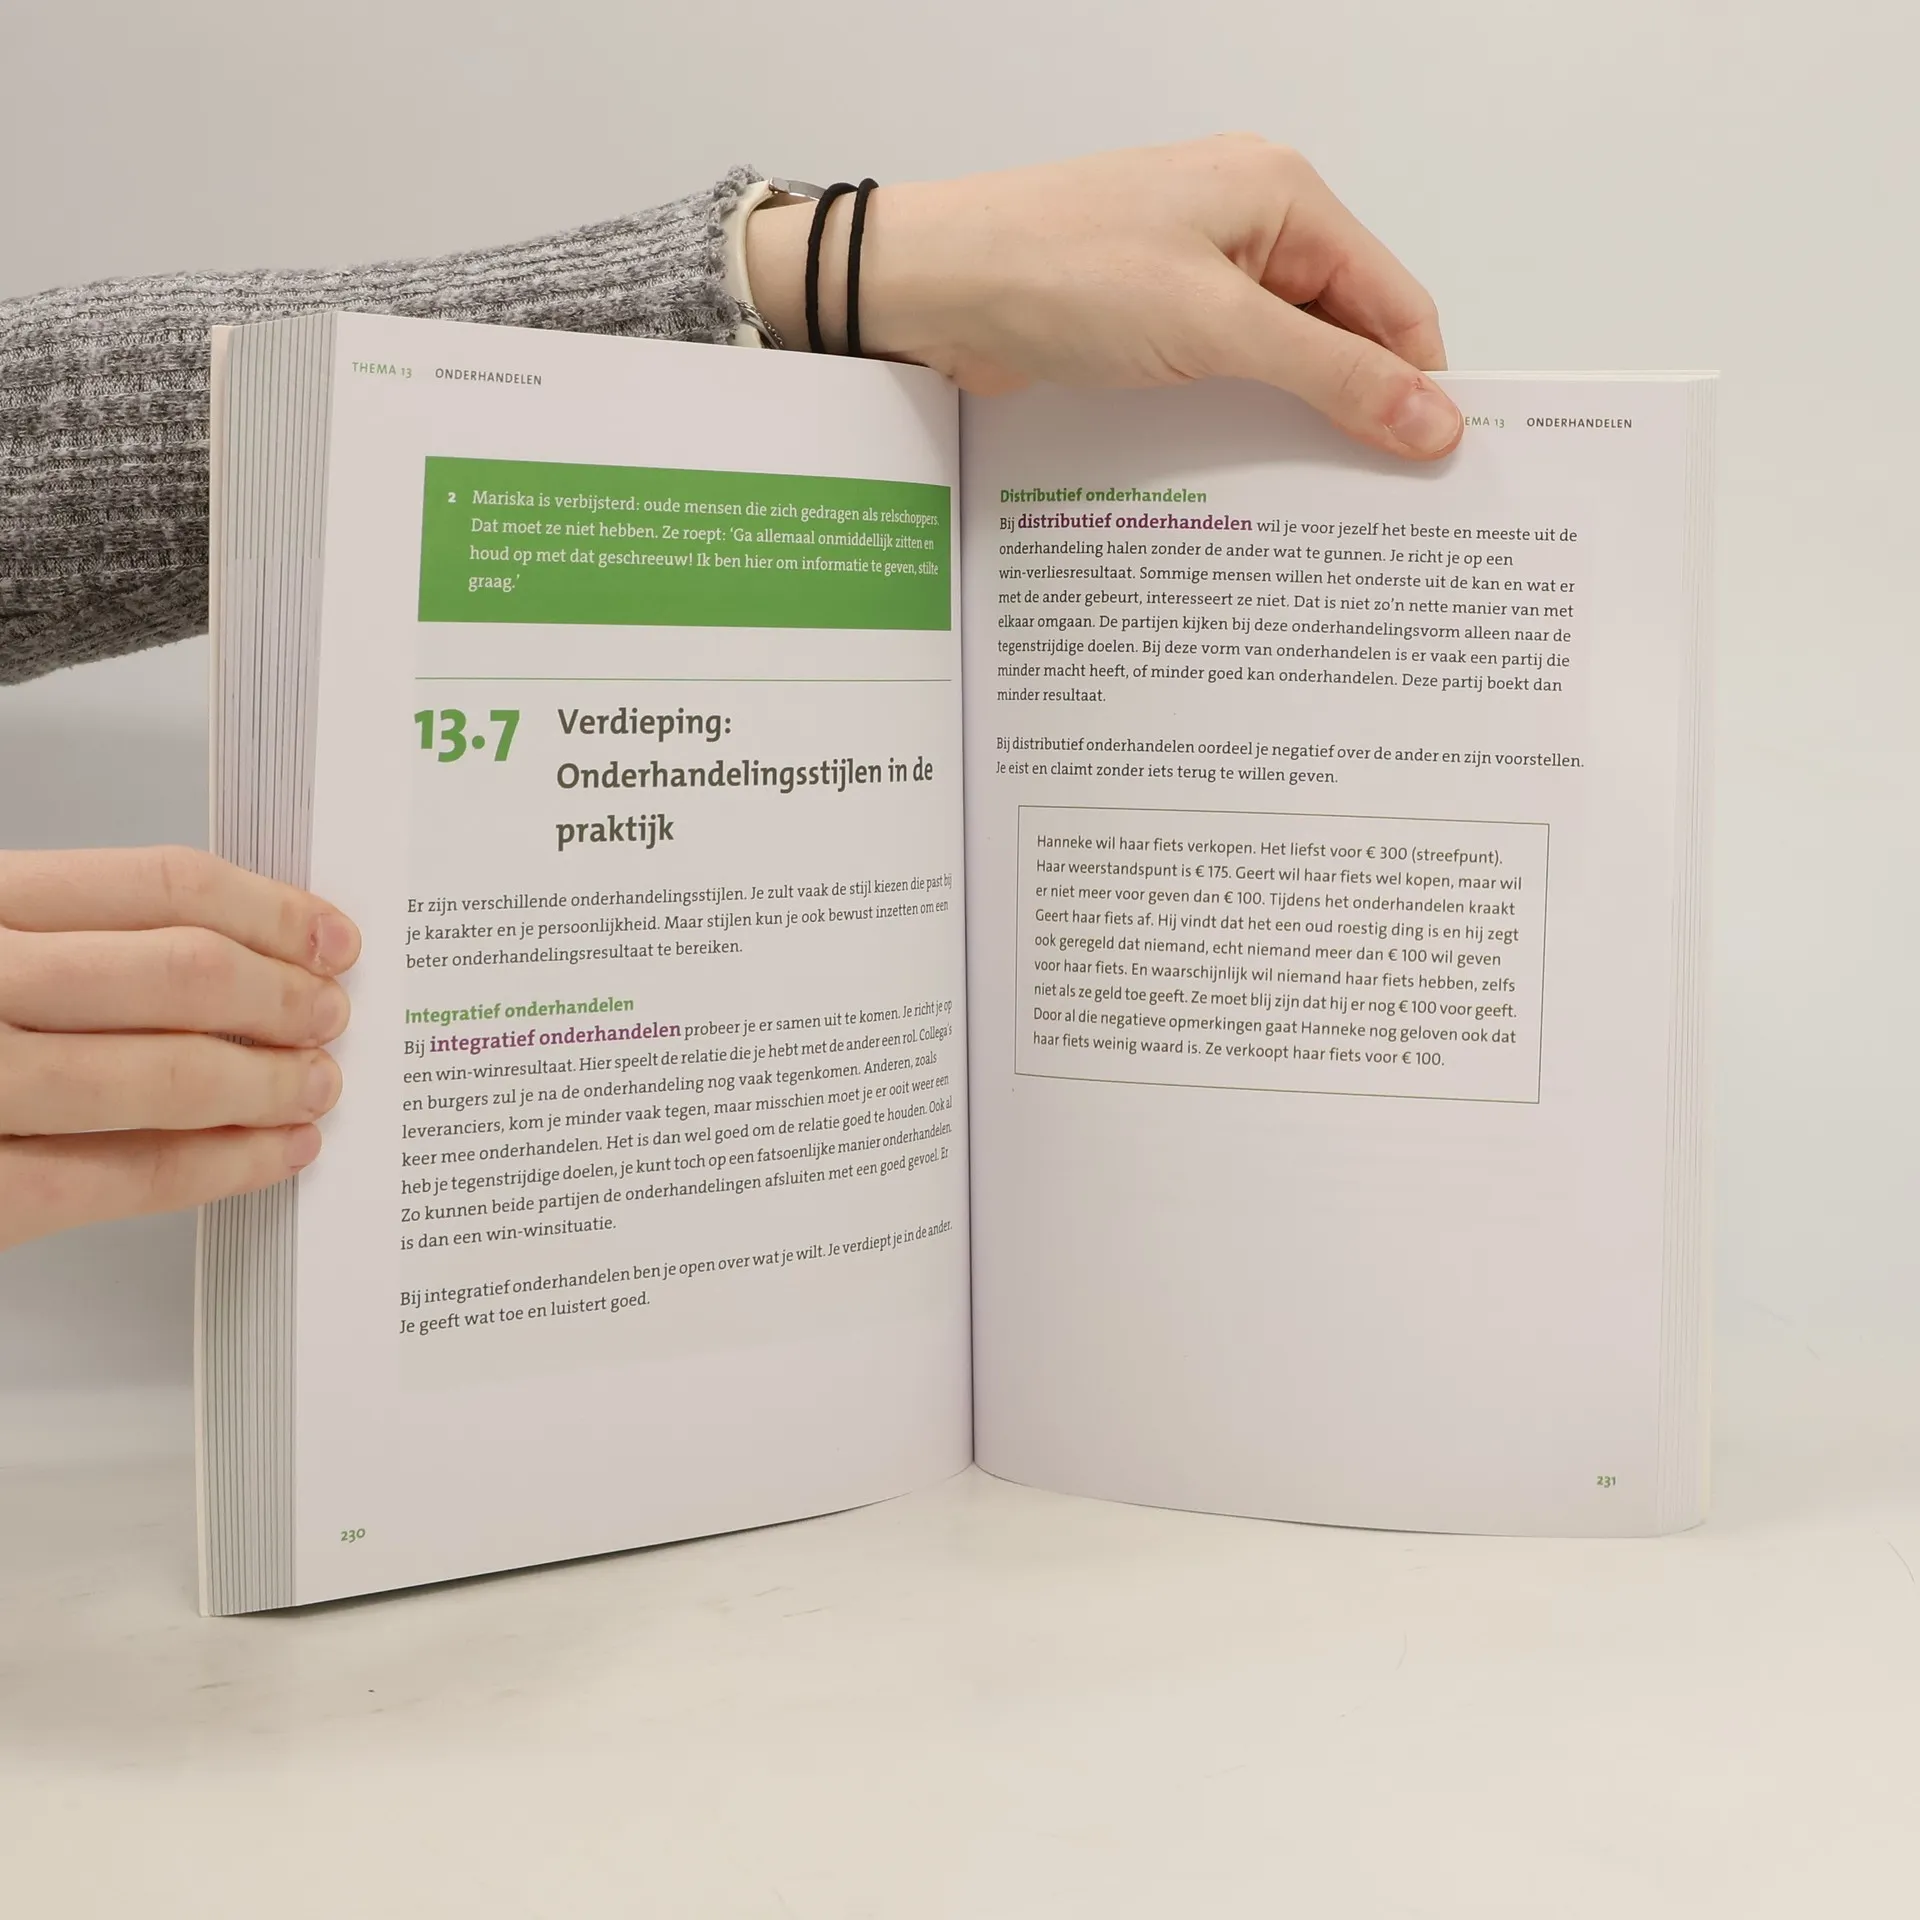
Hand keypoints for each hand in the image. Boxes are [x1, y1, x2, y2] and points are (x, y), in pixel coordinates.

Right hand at [0, 847, 358, 1250]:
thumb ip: (53, 931)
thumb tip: (221, 949)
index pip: (156, 885)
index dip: (267, 911)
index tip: (328, 935)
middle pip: (177, 976)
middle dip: (282, 999)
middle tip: (334, 1014)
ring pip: (157, 1077)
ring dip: (264, 1084)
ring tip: (316, 1087)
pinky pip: (109, 1180)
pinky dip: (208, 1168)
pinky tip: (265, 1156)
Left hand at [746, 135, 1459, 460]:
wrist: (932, 289)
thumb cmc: (1059, 273)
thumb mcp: (1216, 328)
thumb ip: (1331, 376)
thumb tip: (1433, 417)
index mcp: (1283, 196)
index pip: (1394, 301)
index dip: (1420, 384)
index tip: (1435, 470)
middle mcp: (1250, 226)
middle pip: (1344, 333)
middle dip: (1361, 412)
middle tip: (1381, 507)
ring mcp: (1198, 274)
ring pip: (1284, 362)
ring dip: (1298, 426)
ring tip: (1318, 508)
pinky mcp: (1154, 320)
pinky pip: (1227, 375)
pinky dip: (1244, 423)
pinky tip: (1249, 482)